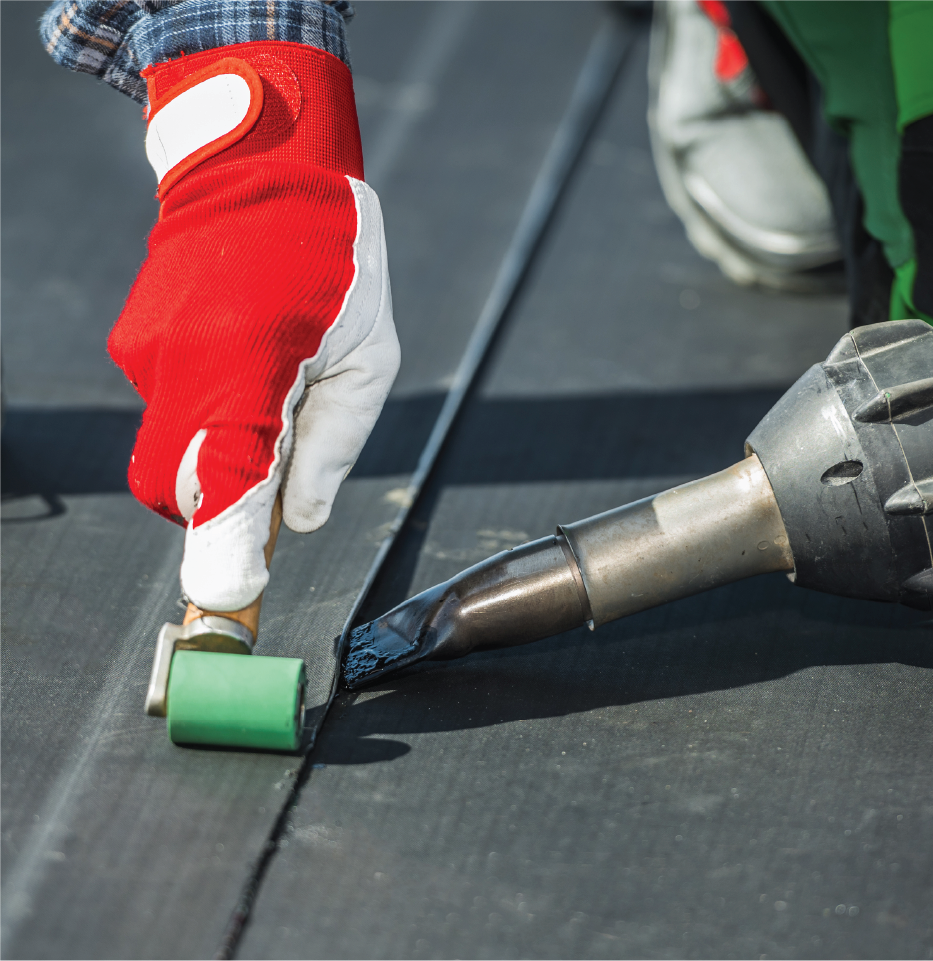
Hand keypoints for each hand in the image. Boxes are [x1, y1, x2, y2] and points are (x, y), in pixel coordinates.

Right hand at [109, 42, 398, 609]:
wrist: (259, 165)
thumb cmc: (336, 259)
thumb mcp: (369, 358)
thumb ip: (335, 445)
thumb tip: (301, 520)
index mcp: (249, 366)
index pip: (226, 485)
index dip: (226, 553)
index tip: (230, 604)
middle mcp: (182, 366)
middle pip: (184, 491)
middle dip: (226, 514)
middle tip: (278, 492)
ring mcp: (147, 356)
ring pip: (172, 455)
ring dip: (222, 460)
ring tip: (277, 396)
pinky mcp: (134, 346)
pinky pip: (170, 412)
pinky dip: (209, 417)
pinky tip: (249, 364)